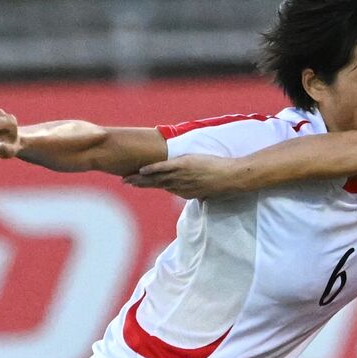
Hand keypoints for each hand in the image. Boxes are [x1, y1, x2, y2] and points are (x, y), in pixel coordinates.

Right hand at [123, 155, 240, 199]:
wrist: (231, 178)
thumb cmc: (222, 183)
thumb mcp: (207, 189)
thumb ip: (198, 189)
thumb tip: (198, 191)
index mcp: (185, 192)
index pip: (164, 187)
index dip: (151, 186)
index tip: (140, 185)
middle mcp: (180, 186)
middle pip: (156, 185)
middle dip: (140, 183)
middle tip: (126, 182)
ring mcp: (181, 176)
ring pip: (156, 178)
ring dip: (141, 178)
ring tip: (127, 178)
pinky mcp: (183, 166)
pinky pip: (164, 168)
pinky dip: (152, 169)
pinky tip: (141, 169)